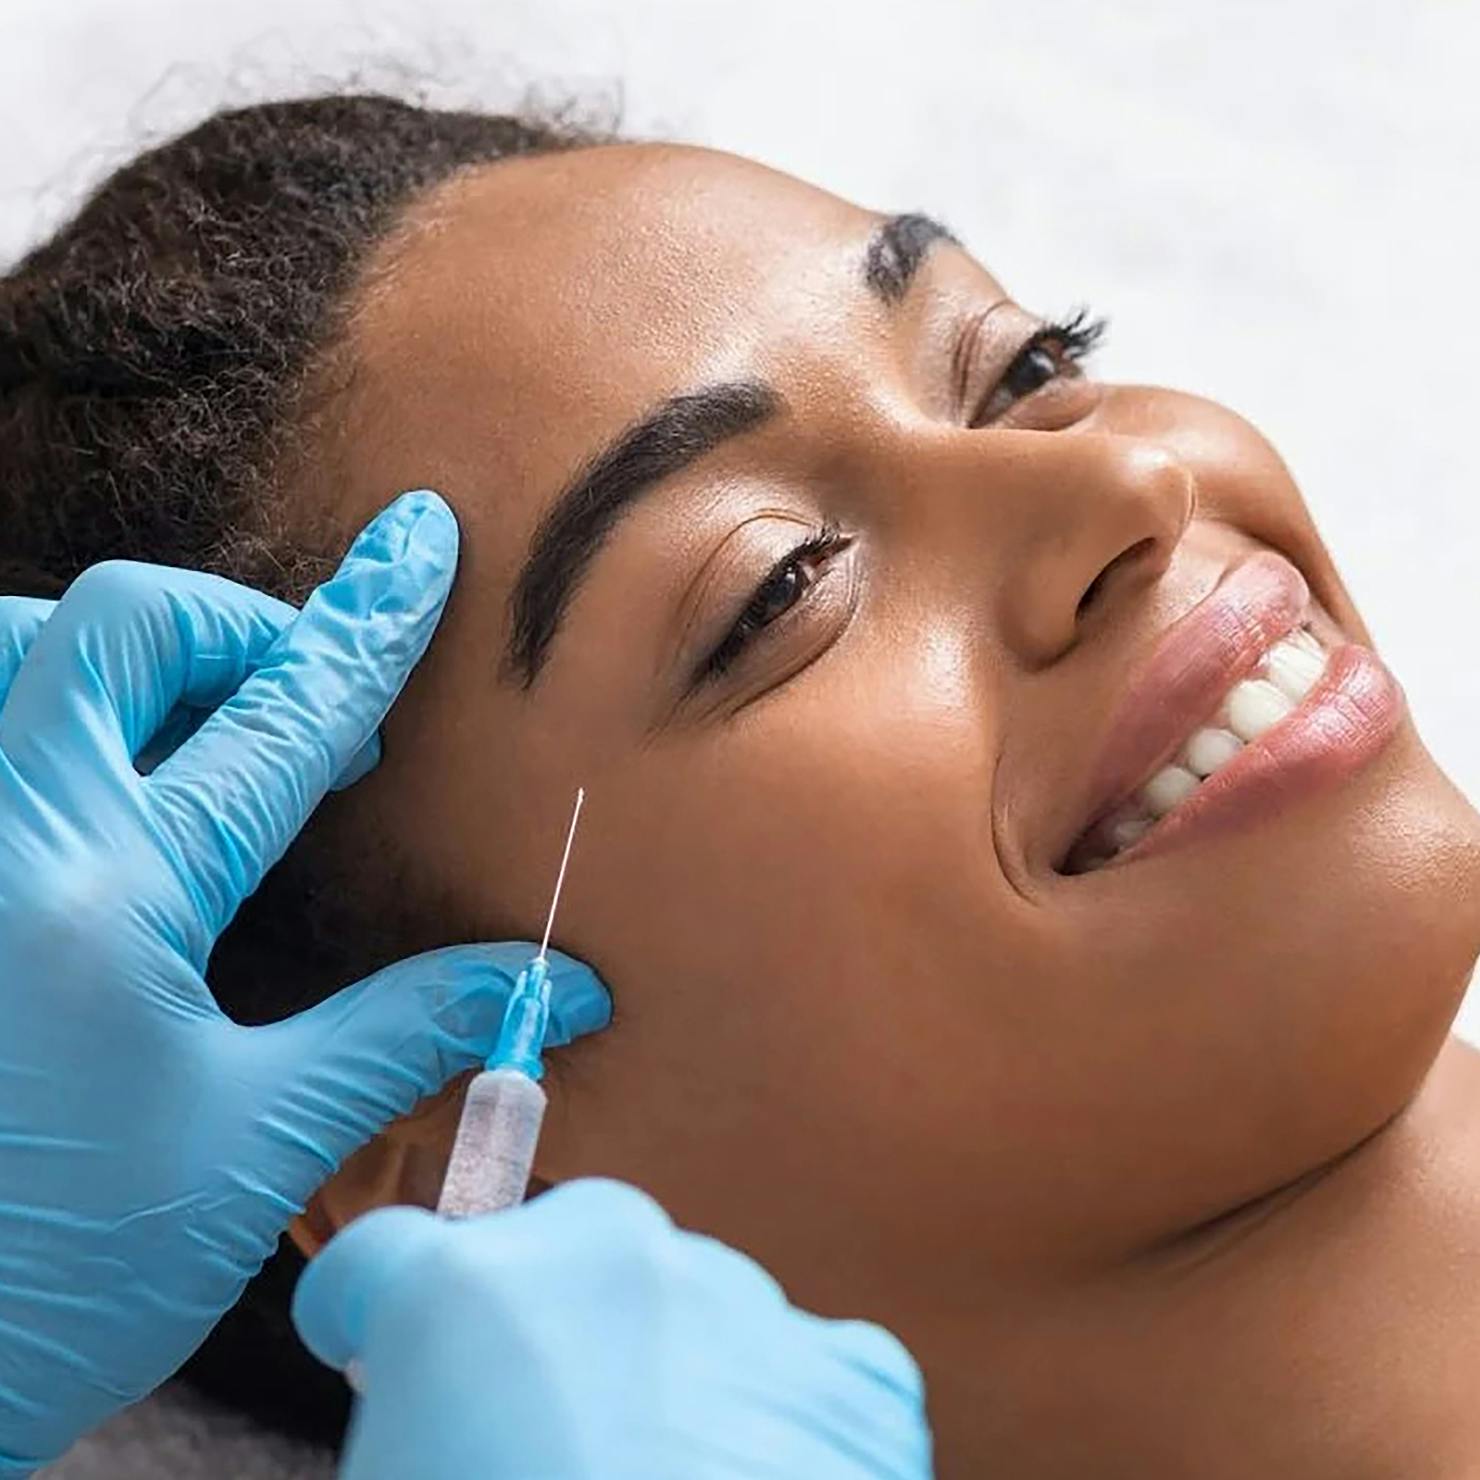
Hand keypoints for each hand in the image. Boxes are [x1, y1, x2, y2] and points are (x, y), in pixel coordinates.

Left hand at [0, 492, 609, 1474]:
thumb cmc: (57, 1276)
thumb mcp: (257, 1147)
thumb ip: (407, 1032)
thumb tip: (557, 984)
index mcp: (117, 901)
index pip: (280, 716)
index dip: (368, 620)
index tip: (420, 541)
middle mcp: (6, 838)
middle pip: (126, 625)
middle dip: (241, 626)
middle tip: (305, 701)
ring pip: (13, 649)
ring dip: (124, 653)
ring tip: (192, 727)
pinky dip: (39, 706)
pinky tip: (93, 780)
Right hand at [293, 1179, 932, 1479]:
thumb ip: (412, 1442)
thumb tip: (447, 1440)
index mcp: (461, 1297)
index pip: (381, 1260)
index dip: (367, 1313)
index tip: (380, 1354)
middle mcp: (604, 1260)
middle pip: (558, 1255)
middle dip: (544, 1328)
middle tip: (540, 1445)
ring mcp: (738, 1304)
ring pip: (685, 1303)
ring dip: (666, 1371)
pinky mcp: (851, 1377)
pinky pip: (803, 1367)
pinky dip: (780, 1420)